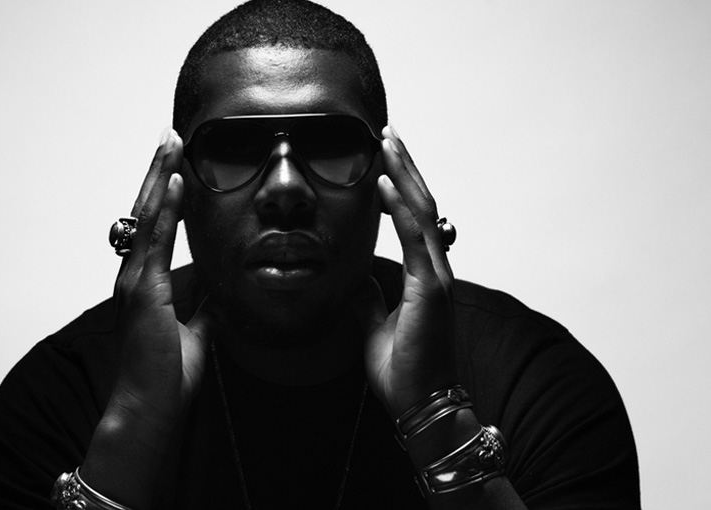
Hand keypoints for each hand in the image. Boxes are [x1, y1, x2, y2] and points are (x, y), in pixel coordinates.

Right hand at [111, 130, 209, 415]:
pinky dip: (164, 210)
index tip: (178, 161)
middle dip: (159, 170)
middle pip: (145, 210)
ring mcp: (134, 281)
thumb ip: (204, 306)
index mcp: (146, 282)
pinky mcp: (142, 292)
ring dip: (159, 176)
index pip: (155, 225)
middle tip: (170, 135)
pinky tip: (175, 182)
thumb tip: (220, 287)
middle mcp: (134, 274)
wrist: (152, 409)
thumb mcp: (198, 331)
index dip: (166, 191)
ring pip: (145, 216)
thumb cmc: (168, 376)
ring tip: (171, 142)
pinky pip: (154, 241)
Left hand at [354, 126, 456, 417]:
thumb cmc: (403, 370)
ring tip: (387, 140)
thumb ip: (369, 300)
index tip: (384, 156)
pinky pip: (415, 239)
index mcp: (424, 274)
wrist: (420, 406)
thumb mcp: (375, 325)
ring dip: (404, 173)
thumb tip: (354, 281)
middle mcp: (436, 268)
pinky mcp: (432, 290)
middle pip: (422, 203)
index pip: (414, 217)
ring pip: (423, 211)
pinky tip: (384, 182)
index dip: (401, 184)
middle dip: (405, 165)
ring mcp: (437, 277)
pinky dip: (401, 208)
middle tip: (387, 132)